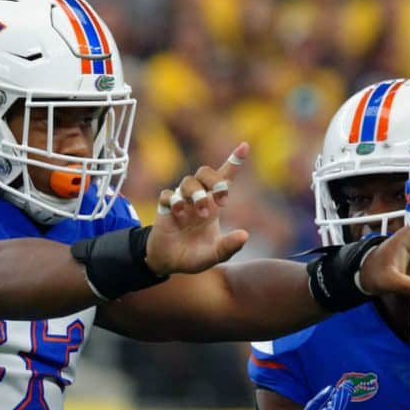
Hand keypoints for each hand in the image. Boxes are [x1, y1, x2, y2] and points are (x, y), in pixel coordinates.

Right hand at [145, 143, 250, 274]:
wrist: (169, 263)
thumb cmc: (194, 255)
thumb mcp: (215, 254)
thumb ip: (229, 246)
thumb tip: (245, 235)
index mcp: (213, 205)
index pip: (223, 177)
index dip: (233, 161)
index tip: (244, 146)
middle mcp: (197, 198)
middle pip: (205, 172)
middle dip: (215, 180)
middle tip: (222, 199)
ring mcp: (180, 201)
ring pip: (188, 181)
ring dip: (197, 194)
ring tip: (201, 214)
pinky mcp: (165, 209)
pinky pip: (168, 195)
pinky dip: (175, 201)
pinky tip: (179, 213)